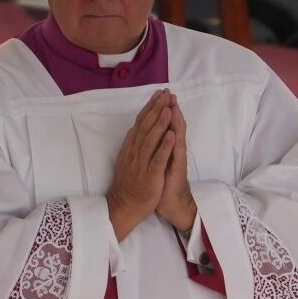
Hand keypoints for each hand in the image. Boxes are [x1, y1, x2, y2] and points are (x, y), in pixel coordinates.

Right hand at [108, 90, 175, 240]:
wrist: (125, 205)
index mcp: (131, 147)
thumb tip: (134, 129)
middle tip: (165, 93)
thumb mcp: (128, 159)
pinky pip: (158, 158)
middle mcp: (135, 152)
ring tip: (168, 108)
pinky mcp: (150, 175)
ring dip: (160, 123)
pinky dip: (165, 146)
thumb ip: (132, 144)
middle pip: (146, 126)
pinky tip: (172, 135)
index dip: (149, 107)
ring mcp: (142, 163)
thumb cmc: (130, 183)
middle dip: (156, 109)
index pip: (140, 123)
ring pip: (151, 139)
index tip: (158, 94)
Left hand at [157, 96, 196, 233]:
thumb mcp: (155, 161)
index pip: (162, 124)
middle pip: (172, 125)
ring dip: (175, 120)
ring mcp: (176, 159)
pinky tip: (174, 132)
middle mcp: (172, 150)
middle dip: (169, 108)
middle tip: (168, 93)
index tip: (158, 94)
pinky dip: (175, 143)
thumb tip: (147, 133)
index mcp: (164, 147)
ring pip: (176, 136)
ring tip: (174, 105)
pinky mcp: (178, 170)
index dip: (159, 109)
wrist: (172, 203)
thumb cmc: (162, 183)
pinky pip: (176, 154)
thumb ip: (154, 147)